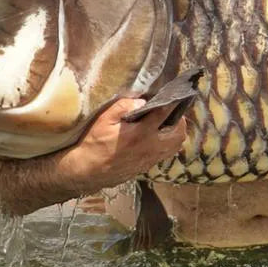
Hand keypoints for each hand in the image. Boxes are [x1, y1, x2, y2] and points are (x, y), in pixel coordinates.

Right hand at [57, 97, 187, 190]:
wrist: (88, 172)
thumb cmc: (94, 143)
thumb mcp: (104, 120)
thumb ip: (123, 106)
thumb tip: (142, 100)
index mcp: (141, 133)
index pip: (165, 114)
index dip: (172, 102)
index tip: (174, 94)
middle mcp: (151, 147)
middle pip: (178, 133)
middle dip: (179, 119)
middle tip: (172, 110)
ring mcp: (151, 158)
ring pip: (175, 145)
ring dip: (176, 132)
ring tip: (168, 123)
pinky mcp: (148, 166)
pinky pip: (166, 153)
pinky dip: (169, 143)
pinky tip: (159, 136)